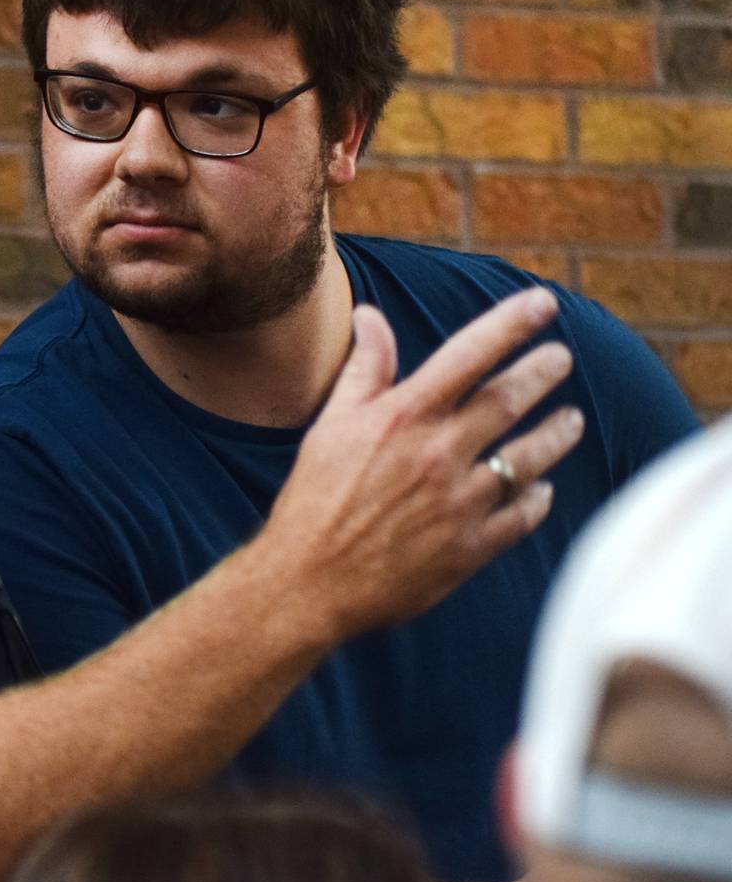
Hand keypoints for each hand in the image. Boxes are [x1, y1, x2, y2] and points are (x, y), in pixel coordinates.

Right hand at [265, 287, 582, 637]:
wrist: (309, 580)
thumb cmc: (314, 498)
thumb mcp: (331, 424)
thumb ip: (364, 369)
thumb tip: (371, 315)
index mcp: (403, 416)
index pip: (469, 354)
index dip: (511, 323)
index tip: (544, 301)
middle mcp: (438, 452)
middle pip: (508, 399)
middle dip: (542, 371)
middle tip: (561, 358)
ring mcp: (459, 502)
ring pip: (528, 457)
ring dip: (556, 433)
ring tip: (571, 421)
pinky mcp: (470, 548)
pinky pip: (520, 515)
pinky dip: (537, 497)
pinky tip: (541, 489)